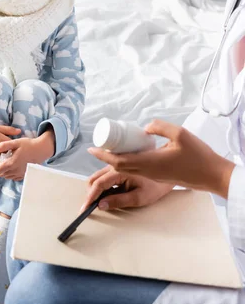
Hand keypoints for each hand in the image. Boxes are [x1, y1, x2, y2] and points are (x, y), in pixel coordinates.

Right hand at [0, 124, 20, 163]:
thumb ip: (9, 130)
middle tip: (19, 155)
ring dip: (10, 162)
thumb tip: (19, 131)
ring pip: (7, 162)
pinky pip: (0, 167)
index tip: (21, 147)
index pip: (16, 147)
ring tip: (13, 160)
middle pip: (13, 156)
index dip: (20, 148)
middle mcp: (1, 151)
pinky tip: (6, 164)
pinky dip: (3, 166)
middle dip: (16, 155)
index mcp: (4, 142)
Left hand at [0, 130, 54, 180]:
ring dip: (4, 170)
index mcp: (12, 163)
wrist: (41, 150)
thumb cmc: (28, 145)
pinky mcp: (24, 175)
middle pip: (1, 174)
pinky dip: (11, 173)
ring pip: (7, 176)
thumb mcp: (15, 142)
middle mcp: (16, 171)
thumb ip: (3, 145)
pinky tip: (13, 165)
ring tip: (7, 162)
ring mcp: (20, 174)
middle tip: (1, 160)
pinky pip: (14, 177)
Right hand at [80, 164, 173, 212]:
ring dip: (96, 190)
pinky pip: (103, 176)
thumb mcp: (140, 198)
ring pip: (97, 177)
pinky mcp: (117, 168)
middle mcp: (114, 165)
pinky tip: (108, 195)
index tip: (83, 209)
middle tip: (93, 208)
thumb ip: (120, 201)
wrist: (168, 172)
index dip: (90, 198)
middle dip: (91, 194)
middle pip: (93, 179)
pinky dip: (101, 186)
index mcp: (119, 171)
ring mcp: (115, 165)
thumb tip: (101, 205)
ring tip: (101, 203)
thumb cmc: (156, 186)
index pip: (98, 184)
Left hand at [88, 119, 234, 197]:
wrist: (212, 175)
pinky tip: (129, 152)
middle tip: (97, 146)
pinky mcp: (159, 176)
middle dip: (105, 158)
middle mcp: (149, 172)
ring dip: (116, 161)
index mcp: (150, 163)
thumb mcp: (179, 133)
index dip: (103, 155)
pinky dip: (128, 162)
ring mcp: (154, 176)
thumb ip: (159, 126)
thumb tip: (144, 127)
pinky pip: (137, 170)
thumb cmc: (198, 155)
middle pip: (120, 167)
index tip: (92, 148)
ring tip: (110, 148)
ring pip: (128, 170)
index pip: (120, 161)